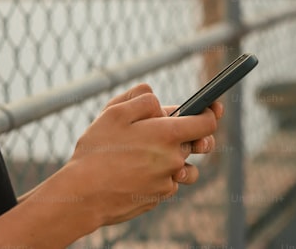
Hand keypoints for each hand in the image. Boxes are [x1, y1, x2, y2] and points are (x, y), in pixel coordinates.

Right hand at [58, 83, 220, 227]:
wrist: (84, 194)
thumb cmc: (98, 150)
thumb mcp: (114, 112)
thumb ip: (142, 99)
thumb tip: (159, 102)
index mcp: (167, 134)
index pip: (207, 123)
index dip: (210, 112)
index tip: (211, 107)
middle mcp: (174, 159)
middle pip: (195, 142)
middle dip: (184, 133)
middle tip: (164, 129)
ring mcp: (168, 181)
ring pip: (183, 164)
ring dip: (174, 156)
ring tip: (147, 152)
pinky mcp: (159, 197)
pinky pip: (168, 181)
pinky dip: (159, 174)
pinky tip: (135, 171)